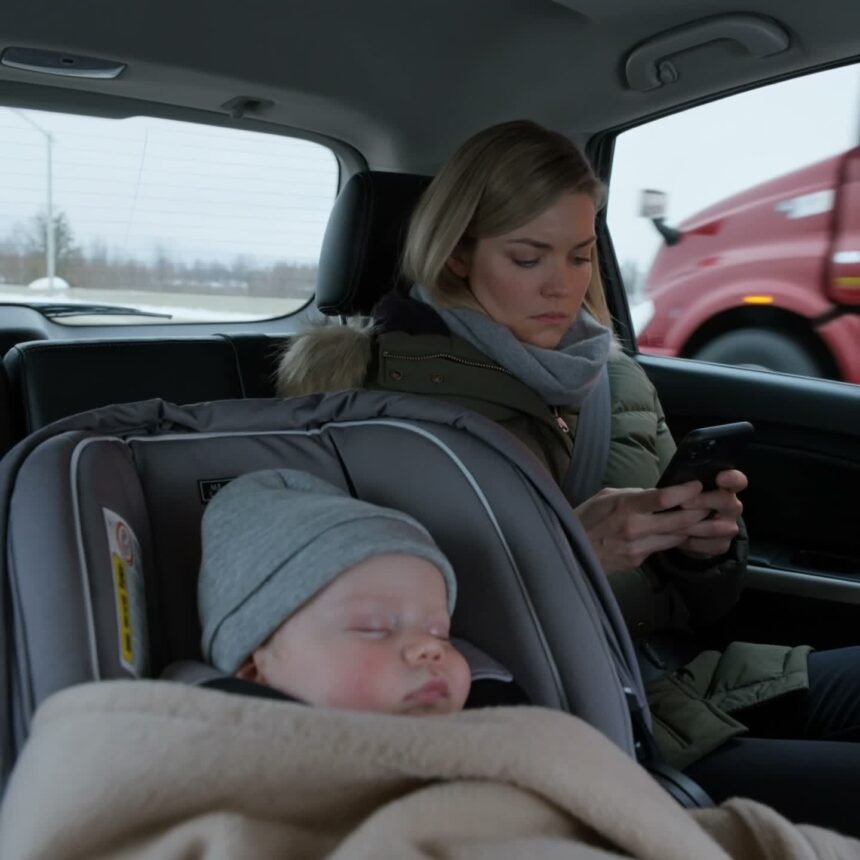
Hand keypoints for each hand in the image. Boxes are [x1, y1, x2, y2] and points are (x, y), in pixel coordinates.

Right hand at [575, 481, 709, 573]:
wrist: (569, 553)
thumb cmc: (584, 519)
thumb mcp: (605, 497)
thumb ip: (632, 494)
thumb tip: (656, 494)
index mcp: (624, 506)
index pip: (663, 498)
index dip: (686, 491)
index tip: (698, 485)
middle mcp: (635, 528)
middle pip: (679, 520)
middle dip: (703, 512)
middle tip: (719, 505)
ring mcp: (638, 547)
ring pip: (678, 537)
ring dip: (699, 530)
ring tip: (719, 522)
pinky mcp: (639, 560)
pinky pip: (664, 548)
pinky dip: (679, 540)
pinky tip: (691, 534)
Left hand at [676, 469, 746, 557]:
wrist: (687, 530)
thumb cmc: (686, 502)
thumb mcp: (685, 490)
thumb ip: (687, 485)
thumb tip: (679, 484)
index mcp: (725, 487)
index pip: (737, 480)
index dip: (732, 478)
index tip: (720, 478)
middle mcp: (732, 506)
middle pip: (726, 501)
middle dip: (702, 501)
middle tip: (683, 503)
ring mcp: (730, 527)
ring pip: (714, 527)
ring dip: (690, 526)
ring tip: (670, 524)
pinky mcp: (722, 545)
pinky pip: (707, 545)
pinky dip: (689, 542)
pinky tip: (677, 538)